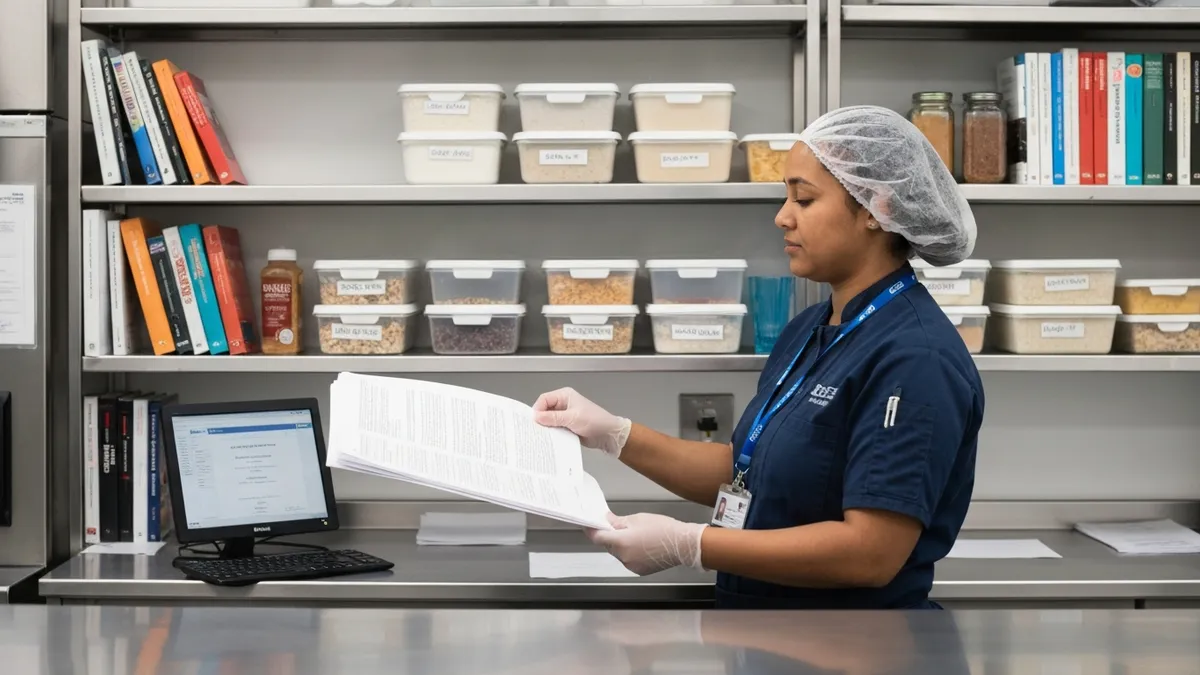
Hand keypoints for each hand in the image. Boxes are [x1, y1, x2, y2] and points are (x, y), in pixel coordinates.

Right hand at [532, 387, 631, 457]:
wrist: (608, 435)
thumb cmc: (595, 421)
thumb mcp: (572, 418)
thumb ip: (553, 417)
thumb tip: (536, 417)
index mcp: (565, 396)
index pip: (544, 399)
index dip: (538, 409)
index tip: (534, 421)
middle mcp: (563, 404)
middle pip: (545, 410)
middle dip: (541, 419)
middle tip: (535, 429)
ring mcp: (565, 416)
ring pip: (549, 421)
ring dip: (546, 428)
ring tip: (541, 435)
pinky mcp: (567, 426)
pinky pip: (555, 429)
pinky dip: (552, 433)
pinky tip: (549, 439)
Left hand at [588, 513, 705, 575]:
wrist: (682, 544)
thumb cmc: (663, 529)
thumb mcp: (637, 519)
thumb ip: (618, 522)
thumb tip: (606, 521)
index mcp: (621, 542)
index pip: (598, 538)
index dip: (592, 530)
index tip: (589, 526)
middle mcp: (624, 557)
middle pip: (608, 545)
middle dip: (610, 536)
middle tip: (619, 526)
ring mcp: (631, 566)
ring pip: (618, 553)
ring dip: (621, 545)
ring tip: (637, 536)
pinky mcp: (639, 571)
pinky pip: (628, 560)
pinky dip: (630, 553)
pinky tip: (642, 545)